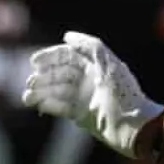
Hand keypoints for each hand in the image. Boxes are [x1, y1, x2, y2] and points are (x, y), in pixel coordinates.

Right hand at [21, 31, 163, 156]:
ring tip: (27, 97)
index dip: (50, 57)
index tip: (34, 63)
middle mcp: (88, 80)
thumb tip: (67, 36)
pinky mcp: (82, 115)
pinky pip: (61, 107)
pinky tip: (38, 105)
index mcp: (95, 65)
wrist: (135, 128)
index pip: (67, 56)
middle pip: (59, 73)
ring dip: (41, 92)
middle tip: (30, 83)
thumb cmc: (124, 94)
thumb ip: (90, 46)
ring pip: (57, 91)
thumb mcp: (109, 65)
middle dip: (43, 77)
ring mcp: (84, 97)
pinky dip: (49, 105)